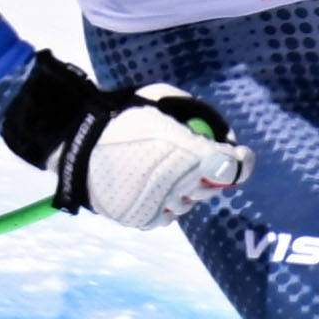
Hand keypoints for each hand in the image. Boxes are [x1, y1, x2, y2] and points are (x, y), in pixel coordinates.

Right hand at [54, 80, 250, 230]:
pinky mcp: (143, 218)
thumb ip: (195, 115)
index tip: (240, 155)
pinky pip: (166, 216)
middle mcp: (180, 183)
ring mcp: (161, 204)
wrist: (78, 141)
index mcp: (189, 152)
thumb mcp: (162, 99)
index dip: (241, 162)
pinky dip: (162, 204)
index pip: (234, 168)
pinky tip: (146, 186)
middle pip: (213, 189)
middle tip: (190, 160)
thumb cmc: (122, 113)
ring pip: (189, 204)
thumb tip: (221, 138)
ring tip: (160, 172)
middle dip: (206, 174)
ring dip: (183, 190)